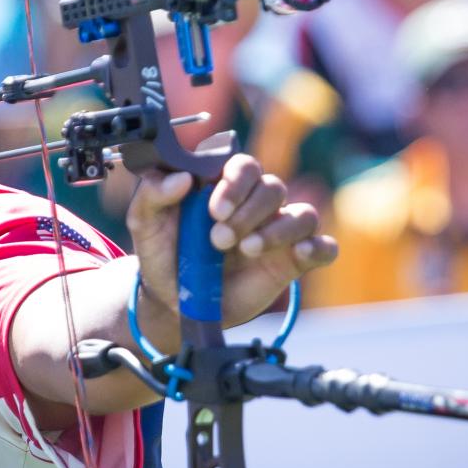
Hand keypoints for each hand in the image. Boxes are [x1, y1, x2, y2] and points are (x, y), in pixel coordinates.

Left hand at [126, 153, 336, 323]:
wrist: (173, 302)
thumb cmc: (164, 254)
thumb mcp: (144, 223)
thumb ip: (151, 194)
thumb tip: (179, 178)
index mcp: (224, 187)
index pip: (245, 165)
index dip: (236, 182)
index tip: (215, 209)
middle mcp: (256, 205)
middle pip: (273, 188)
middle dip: (249, 212)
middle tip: (219, 239)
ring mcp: (277, 233)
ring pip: (302, 214)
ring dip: (279, 230)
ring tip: (248, 250)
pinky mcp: (292, 262)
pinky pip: (323, 247)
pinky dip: (318, 247)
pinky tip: (299, 254)